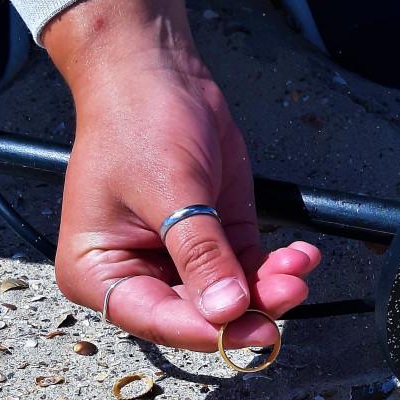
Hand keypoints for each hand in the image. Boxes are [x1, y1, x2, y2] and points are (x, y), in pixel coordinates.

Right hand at [41, 0, 319, 350]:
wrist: (155, 70)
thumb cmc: (136, 121)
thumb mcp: (170, 189)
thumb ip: (199, 252)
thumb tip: (227, 309)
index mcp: (98, 272)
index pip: (156, 319)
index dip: (204, 329)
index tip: (248, 326)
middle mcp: (138, 275)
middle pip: (199, 314)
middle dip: (248, 306)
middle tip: (289, 293)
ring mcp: (181, 260)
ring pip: (232, 296)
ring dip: (270, 287)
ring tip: (298, 267)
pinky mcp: (218, 240)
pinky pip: (250, 269)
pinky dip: (277, 267)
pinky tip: (301, 256)